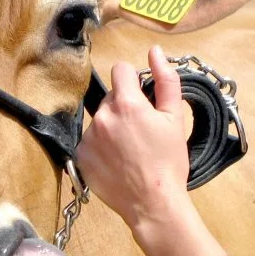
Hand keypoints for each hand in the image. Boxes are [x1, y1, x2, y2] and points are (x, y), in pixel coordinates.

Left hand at [77, 46, 188, 227]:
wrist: (153, 203)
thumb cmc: (168, 162)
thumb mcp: (174, 119)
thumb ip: (166, 81)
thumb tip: (155, 52)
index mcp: (127, 104)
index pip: (120, 70)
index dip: (133, 80)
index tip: (141, 96)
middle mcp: (102, 116)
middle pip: (110, 97)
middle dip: (124, 106)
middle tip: (140, 130)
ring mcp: (88, 137)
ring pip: (99, 119)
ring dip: (111, 127)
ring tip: (128, 149)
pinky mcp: (80, 156)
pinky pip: (89, 140)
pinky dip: (100, 146)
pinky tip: (116, 161)